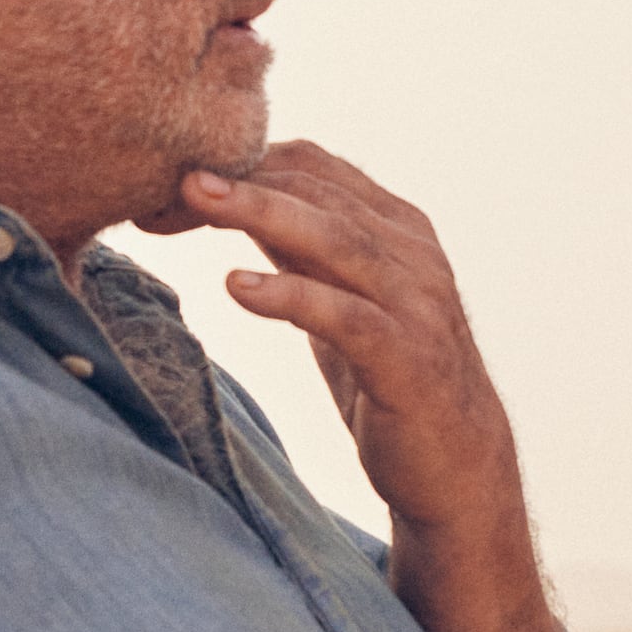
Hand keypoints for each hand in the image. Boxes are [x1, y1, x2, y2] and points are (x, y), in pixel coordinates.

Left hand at [163, 146, 523, 543]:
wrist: (461, 470)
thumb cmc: (390, 379)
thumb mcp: (341, 300)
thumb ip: (303, 252)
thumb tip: (235, 201)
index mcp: (397, 228)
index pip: (313, 167)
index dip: (243, 162)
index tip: (174, 177)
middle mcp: (413, 252)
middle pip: (318, 192)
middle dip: (239, 181)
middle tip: (170, 179)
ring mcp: (416, 303)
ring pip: (333, 239)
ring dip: (259, 211)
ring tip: (197, 200)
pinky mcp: (409, 359)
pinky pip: (345, 316)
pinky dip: (290, 295)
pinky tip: (238, 286)